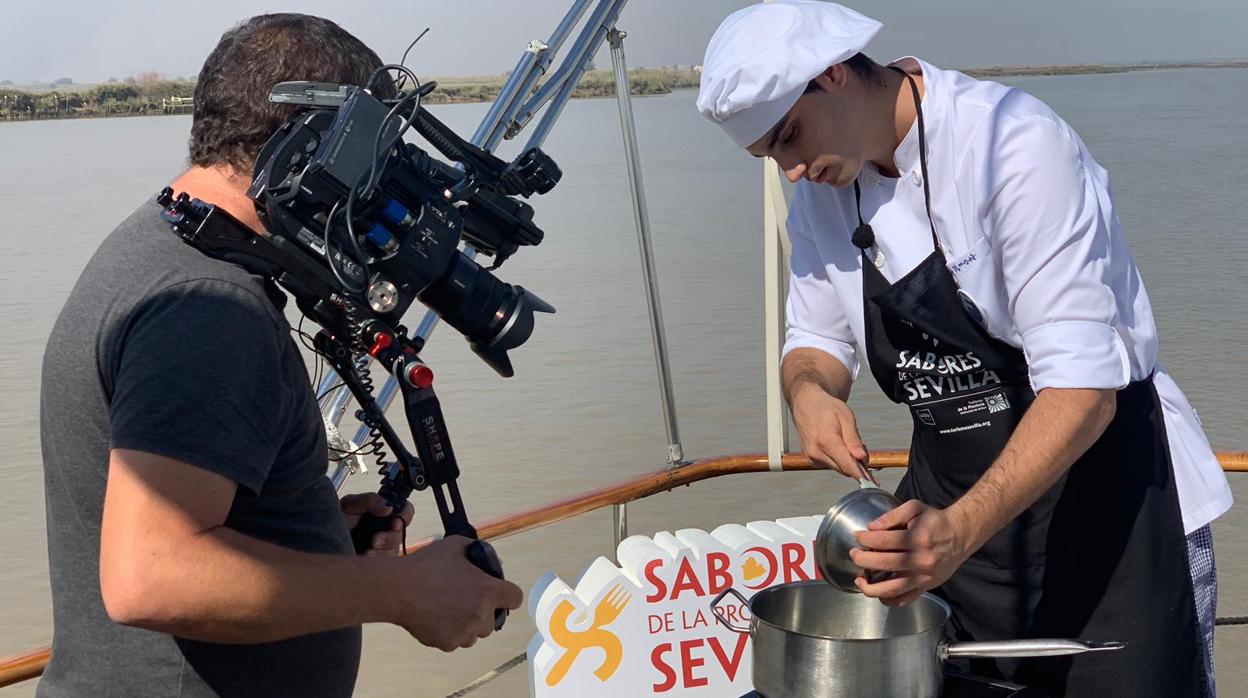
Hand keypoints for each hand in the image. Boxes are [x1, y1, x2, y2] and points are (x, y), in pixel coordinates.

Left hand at [340, 493, 413, 556]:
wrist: (323, 537)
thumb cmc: (338, 519)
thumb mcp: (351, 504)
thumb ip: (370, 500)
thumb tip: (388, 507)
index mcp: (384, 512)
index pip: (405, 511)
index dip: (404, 517)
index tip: (395, 524)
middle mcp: (386, 528)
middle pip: (401, 534)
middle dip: (389, 538)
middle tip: (374, 540)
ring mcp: (383, 545)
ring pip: (394, 550)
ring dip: (381, 552)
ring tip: (367, 551)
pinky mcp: (377, 560)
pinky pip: (385, 563)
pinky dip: (376, 561)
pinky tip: (364, 558)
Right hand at [390, 535, 523, 650]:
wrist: (397, 589)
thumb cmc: (426, 566)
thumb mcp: (456, 545)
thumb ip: (476, 550)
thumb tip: (485, 557)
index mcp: (488, 591)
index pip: (515, 598)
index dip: (507, 594)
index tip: (499, 593)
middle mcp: (480, 615)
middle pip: (494, 619)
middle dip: (484, 610)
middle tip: (465, 599)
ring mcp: (464, 632)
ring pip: (475, 633)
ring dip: (468, 623)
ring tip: (450, 608)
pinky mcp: (448, 643)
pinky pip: (456, 640)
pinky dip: (450, 632)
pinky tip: (438, 616)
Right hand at [790, 385, 870, 478]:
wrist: (806, 404)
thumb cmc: (826, 408)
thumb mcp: (846, 417)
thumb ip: (854, 439)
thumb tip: (861, 458)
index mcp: (826, 441)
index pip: (847, 466)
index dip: (862, 475)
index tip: (872, 482)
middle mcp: (816, 452)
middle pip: (844, 469)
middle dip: (857, 464)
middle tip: (862, 450)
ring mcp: (811, 457)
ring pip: (838, 468)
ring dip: (847, 461)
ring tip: (847, 443)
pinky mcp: (810, 459)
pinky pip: (831, 465)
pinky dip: (839, 459)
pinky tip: (838, 446)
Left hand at [850, 499, 972, 606]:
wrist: (960, 536)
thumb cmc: (935, 521)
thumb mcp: (915, 508)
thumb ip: (892, 515)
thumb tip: (871, 527)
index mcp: (917, 538)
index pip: (883, 541)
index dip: (865, 539)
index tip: (858, 536)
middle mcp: (921, 560)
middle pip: (884, 564)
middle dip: (862, 559)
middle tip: (854, 554)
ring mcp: (923, 577)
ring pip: (892, 589)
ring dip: (870, 587)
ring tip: (859, 579)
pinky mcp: (926, 587)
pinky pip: (904, 599)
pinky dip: (888, 599)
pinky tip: (877, 592)